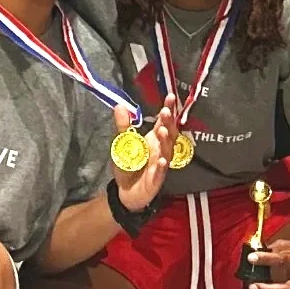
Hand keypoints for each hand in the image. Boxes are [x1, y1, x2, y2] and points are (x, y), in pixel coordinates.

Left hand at [111, 95, 176, 210]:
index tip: (170, 97)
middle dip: (168, 123)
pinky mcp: (156, 179)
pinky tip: (162, 160)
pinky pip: (160, 172)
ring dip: (166, 141)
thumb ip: (123, 126)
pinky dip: (162, 166)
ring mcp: (160, 164)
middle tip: (166, 112)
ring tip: (163, 130)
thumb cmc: (129, 164)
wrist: (126, 191)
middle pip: (168, 134)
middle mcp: (160, 150)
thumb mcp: (123, 143)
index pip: (163, 122)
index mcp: (154, 139)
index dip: (168, 110)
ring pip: (167, 151)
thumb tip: (120, 105)